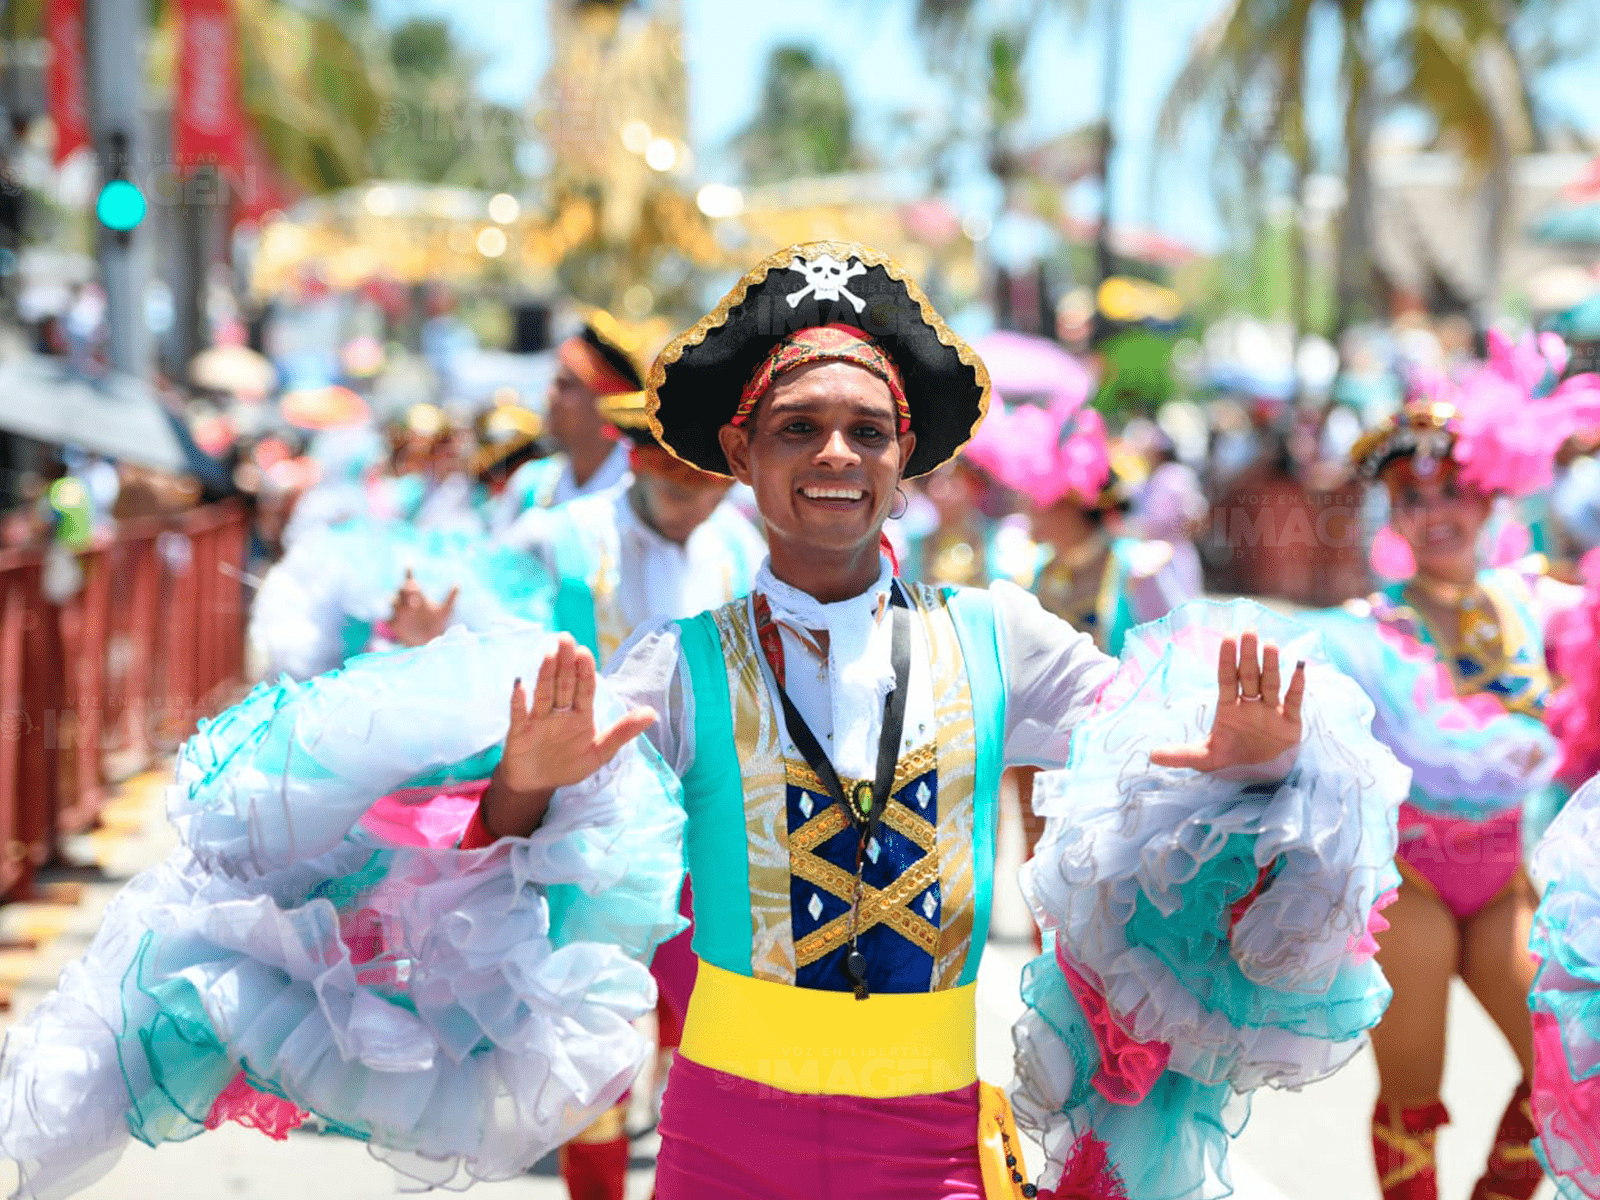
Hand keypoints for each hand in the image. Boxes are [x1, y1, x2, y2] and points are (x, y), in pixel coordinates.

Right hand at [389, 568, 458, 646]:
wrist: (429, 642)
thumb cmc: (436, 624)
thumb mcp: (445, 611)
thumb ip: (451, 598)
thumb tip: (458, 583)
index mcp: (417, 596)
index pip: (411, 581)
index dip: (408, 573)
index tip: (409, 565)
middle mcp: (406, 602)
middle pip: (401, 590)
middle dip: (406, 588)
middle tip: (414, 589)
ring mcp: (398, 612)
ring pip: (392, 601)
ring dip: (396, 600)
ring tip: (405, 604)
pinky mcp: (393, 623)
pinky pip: (386, 618)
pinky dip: (387, 616)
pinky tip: (391, 617)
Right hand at [481, 634, 656, 837]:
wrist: (536, 784)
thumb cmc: (568, 765)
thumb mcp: (599, 753)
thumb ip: (622, 733)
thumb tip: (652, 713)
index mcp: (581, 714)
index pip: (585, 688)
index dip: (585, 671)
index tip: (585, 652)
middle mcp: (560, 712)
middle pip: (563, 684)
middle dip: (565, 662)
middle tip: (566, 638)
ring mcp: (538, 719)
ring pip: (544, 693)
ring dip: (546, 674)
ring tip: (549, 653)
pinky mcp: (519, 731)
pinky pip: (519, 714)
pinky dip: (519, 701)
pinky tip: (520, 684)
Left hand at [1149, 630, 1305, 777]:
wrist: (1261, 777)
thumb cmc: (1232, 759)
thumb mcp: (1205, 758)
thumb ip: (1181, 755)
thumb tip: (1151, 756)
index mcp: (1228, 708)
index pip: (1226, 678)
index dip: (1227, 659)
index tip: (1227, 637)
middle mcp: (1250, 704)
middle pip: (1248, 675)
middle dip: (1248, 654)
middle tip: (1248, 629)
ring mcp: (1270, 710)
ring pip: (1270, 682)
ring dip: (1271, 664)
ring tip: (1270, 643)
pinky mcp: (1290, 721)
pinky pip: (1293, 700)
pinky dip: (1297, 685)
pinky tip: (1299, 667)